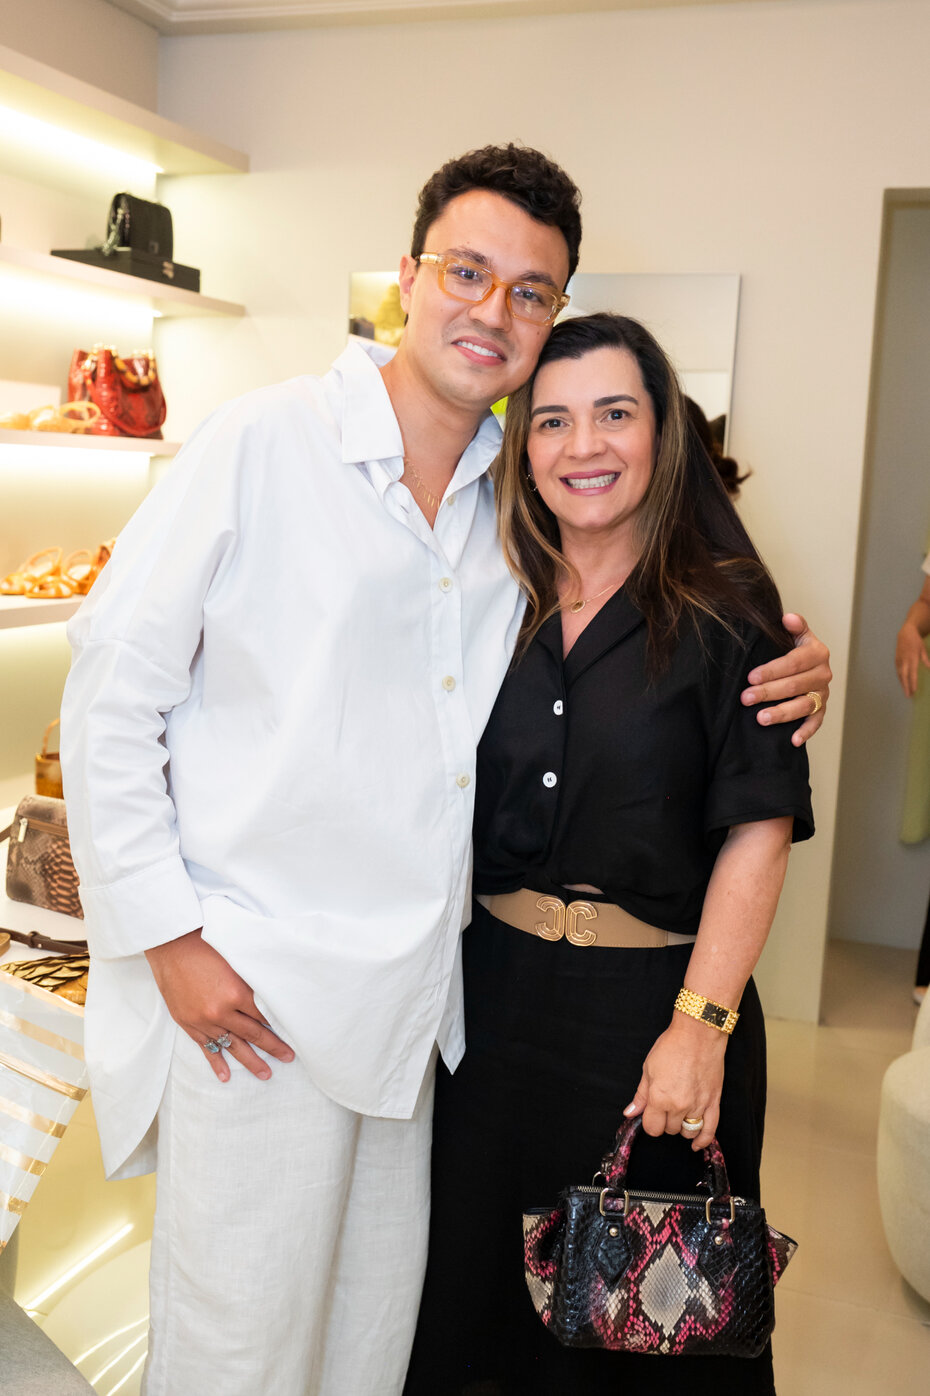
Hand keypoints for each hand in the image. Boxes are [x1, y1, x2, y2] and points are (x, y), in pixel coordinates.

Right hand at [145, 929, 294, 1082]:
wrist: (171, 945)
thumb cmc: (206, 946)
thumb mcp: (237, 961)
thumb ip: (252, 982)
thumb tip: (271, 998)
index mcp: (237, 993)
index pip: (265, 1016)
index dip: (280, 1027)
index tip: (293, 1036)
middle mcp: (221, 1011)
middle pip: (253, 1034)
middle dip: (273, 1047)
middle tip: (288, 1058)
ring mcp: (203, 1020)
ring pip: (232, 1045)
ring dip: (250, 1061)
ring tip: (265, 1074)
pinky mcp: (188, 1023)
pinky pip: (206, 1047)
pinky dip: (216, 1062)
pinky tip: (225, 1076)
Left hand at [622, 1015, 726, 1151]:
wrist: (698, 1033)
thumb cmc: (672, 1046)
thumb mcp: (649, 1068)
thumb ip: (641, 1095)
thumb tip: (630, 1113)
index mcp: (660, 1097)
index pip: (652, 1128)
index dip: (650, 1122)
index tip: (651, 1114)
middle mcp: (679, 1105)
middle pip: (669, 1130)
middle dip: (665, 1121)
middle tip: (665, 1106)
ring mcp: (698, 1105)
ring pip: (687, 1131)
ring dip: (681, 1127)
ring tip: (679, 1113)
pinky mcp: (713, 1102)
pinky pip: (710, 1130)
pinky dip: (703, 1140)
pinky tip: (696, 1144)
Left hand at [740, 613, 831, 745]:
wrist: (806, 662)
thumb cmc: (793, 648)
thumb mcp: (794, 634)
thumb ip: (794, 626)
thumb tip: (787, 618)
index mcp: (817, 652)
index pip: (794, 662)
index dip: (772, 670)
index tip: (751, 677)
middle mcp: (823, 674)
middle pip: (795, 685)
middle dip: (769, 692)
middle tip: (746, 698)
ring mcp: (822, 693)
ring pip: (803, 706)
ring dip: (782, 713)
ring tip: (761, 718)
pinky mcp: (821, 709)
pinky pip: (816, 722)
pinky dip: (806, 732)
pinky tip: (793, 741)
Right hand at [895, 621, 929, 697]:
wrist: (905, 634)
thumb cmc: (916, 642)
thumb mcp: (923, 649)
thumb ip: (925, 659)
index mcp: (912, 658)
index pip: (912, 673)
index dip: (913, 682)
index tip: (914, 690)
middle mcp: (904, 661)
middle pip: (904, 676)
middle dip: (906, 686)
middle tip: (908, 695)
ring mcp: (899, 660)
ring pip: (900, 675)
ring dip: (903, 684)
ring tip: (906, 692)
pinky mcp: (896, 660)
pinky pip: (898, 671)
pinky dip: (900, 678)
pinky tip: (903, 683)